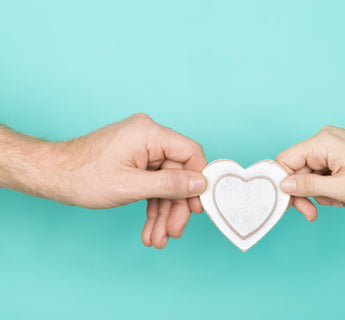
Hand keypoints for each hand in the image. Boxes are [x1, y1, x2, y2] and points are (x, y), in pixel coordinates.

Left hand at [4, 113, 207, 248]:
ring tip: (159, 238)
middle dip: (175, 206)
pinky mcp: (135, 160)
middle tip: (174, 231)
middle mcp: (148, 136)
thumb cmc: (82, 176)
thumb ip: (169, 185)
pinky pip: (152, 183)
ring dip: (163, 212)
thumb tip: (200, 184)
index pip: (190, 153)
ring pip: (165, 182)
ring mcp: (141, 148)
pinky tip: (151, 228)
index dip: (198, 181)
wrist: (52, 175)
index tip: (197, 207)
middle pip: (177, 173)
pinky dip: (152, 205)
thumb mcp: (131, 186)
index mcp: (149, 133)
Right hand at [276, 126, 344, 221]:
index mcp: (322, 142)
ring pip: (308, 172)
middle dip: (303, 193)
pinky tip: (340, 194)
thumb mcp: (341, 188)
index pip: (285, 160)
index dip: (282, 184)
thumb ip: (308, 186)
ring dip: (318, 191)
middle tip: (311, 214)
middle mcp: (323, 138)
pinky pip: (320, 169)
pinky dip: (326, 185)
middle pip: (296, 168)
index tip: (289, 206)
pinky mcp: (337, 150)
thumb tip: (282, 185)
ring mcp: (331, 143)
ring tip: (337, 201)